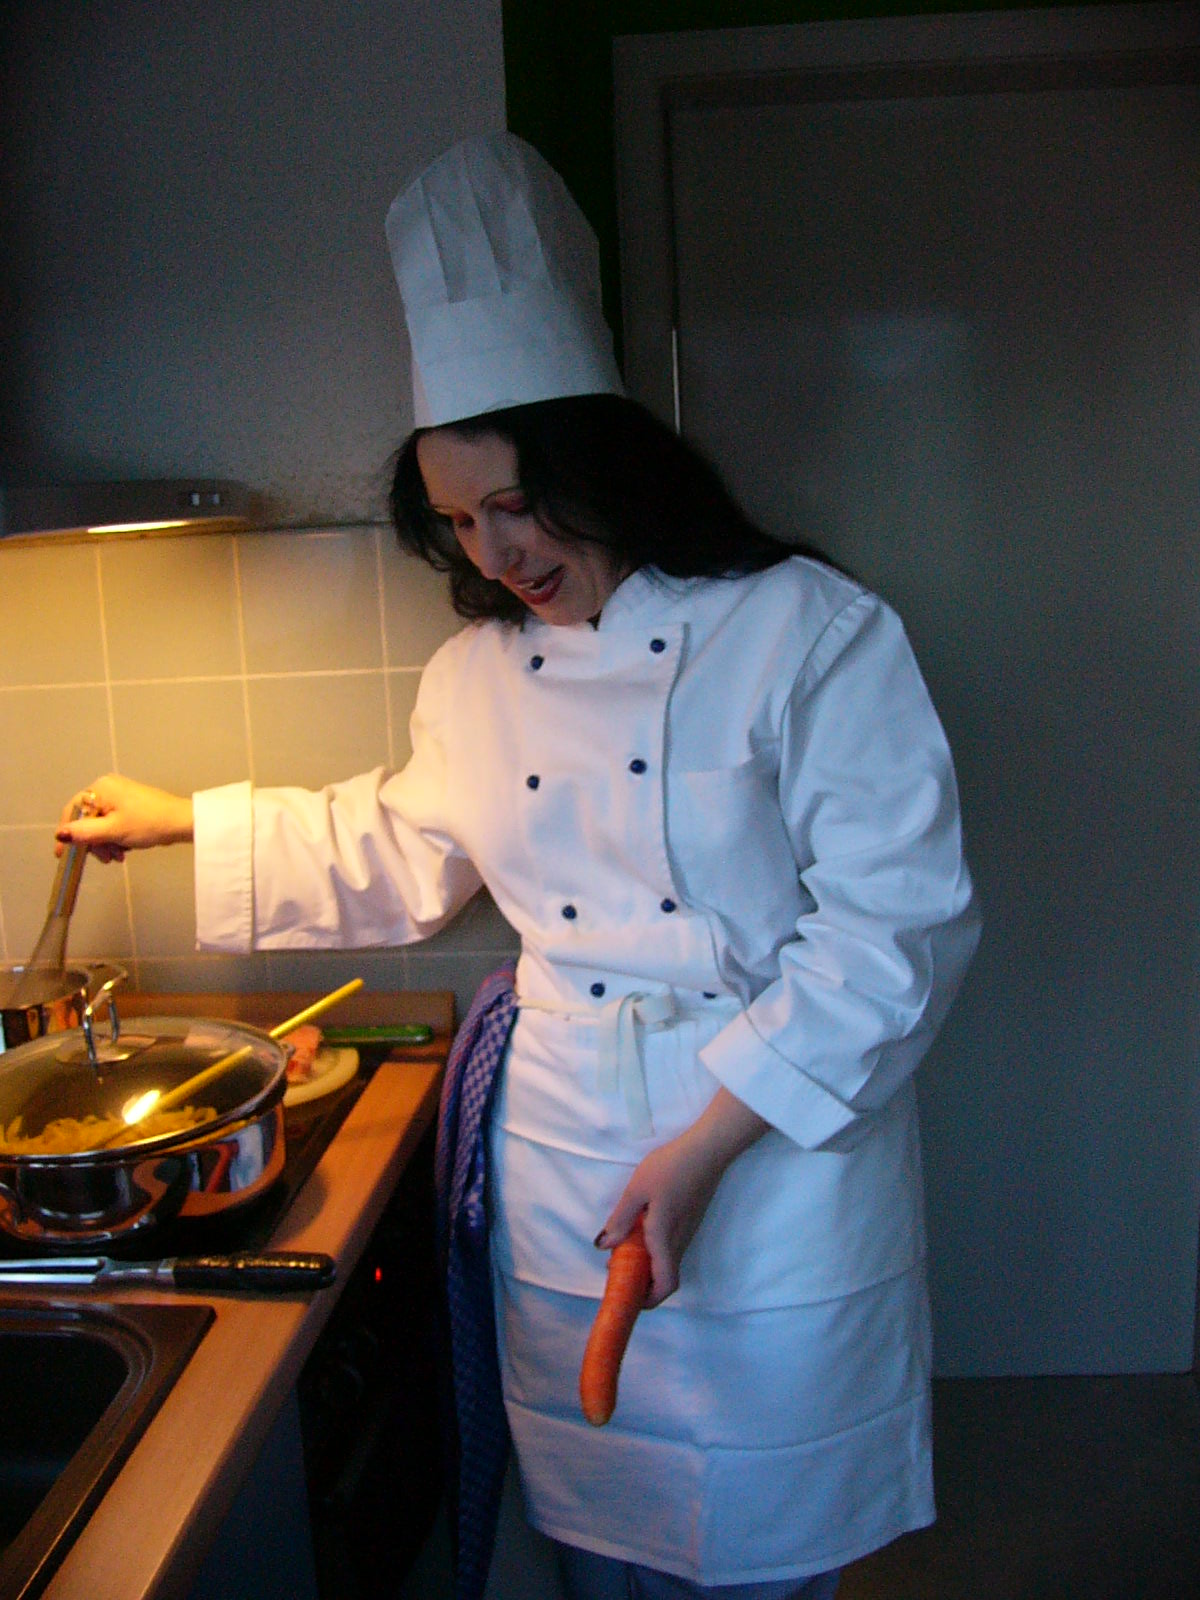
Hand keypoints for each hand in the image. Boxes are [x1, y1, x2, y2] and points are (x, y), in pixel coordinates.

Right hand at [55, 775, 194, 863]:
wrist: (182, 822)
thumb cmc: (148, 823)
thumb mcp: (113, 831)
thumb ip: (85, 833)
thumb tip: (59, 835)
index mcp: (101, 788)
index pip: (73, 811)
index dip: (68, 834)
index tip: (63, 855)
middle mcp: (107, 788)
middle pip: (87, 820)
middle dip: (95, 843)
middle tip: (107, 859)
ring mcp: (119, 796)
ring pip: (100, 825)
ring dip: (106, 844)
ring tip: (119, 857)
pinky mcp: (129, 806)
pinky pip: (112, 824)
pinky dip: (115, 839)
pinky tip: (125, 851)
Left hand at [596, 1088, 768, 1308]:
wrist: (708, 1148)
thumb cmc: (671, 1166)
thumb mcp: (638, 1189)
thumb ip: (621, 1219)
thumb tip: (604, 1246)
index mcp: (665, 1237)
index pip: (665, 1284)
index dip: (649, 1300)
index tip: (629, 1299)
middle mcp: (680, 1240)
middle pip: (665, 1277)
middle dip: (642, 1282)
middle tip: (618, 1271)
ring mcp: (689, 1230)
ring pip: (669, 1260)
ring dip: (648, 1264)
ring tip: (624, 1249)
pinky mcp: (691, 1219)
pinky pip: (673, 1246)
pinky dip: (656, 1249)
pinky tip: (642, 1230)